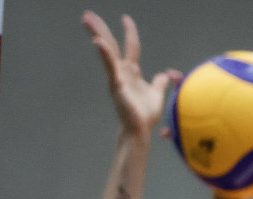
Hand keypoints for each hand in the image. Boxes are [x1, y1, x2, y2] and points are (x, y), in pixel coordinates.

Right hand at [82, 11, 178, 138]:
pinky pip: (109, 67)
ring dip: (97, 34)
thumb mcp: (157, 93)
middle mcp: (121, 71)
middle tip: (87, 14)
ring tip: (86, 19)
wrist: (139, 129)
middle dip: (100, 28)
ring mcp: (117, 77)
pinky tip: (98, 42)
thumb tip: (167, 74)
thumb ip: (160, 82)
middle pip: (111, 44)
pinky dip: (104, 54)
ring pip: (107, 51)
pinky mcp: (116, 85)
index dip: (129, 32)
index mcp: (131, 71)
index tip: (125, 18)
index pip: (130, 46)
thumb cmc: (144, 114)